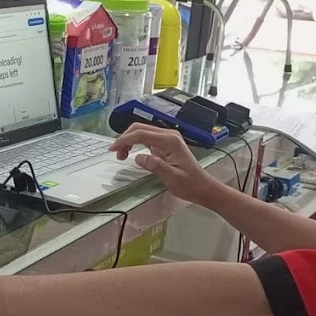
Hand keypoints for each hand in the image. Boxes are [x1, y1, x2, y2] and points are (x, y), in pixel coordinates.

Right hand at [111, 126, 227, 207]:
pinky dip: (136, 144)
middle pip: (140, 128)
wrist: (203, 187)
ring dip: (129, 141)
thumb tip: (138, 157)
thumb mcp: (172, 177)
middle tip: (116, 155)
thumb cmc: (189, 184)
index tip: (112, 149)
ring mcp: (168, 138)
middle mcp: (168, 135)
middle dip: (125, 139)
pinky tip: (131, 153)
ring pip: (142, 132)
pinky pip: (147, 139)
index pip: (141, 134)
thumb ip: (154, 165)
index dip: (124, 140)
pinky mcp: (166, 144)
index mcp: (169, 141)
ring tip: (122, 156)